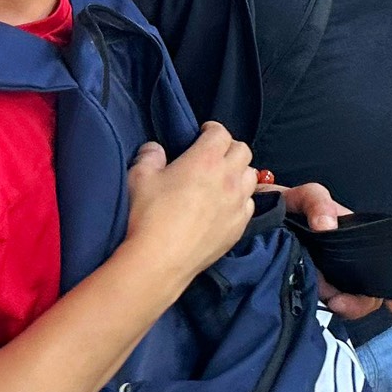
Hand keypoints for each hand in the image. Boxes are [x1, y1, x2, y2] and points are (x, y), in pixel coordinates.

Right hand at [122, 124, 255, 289]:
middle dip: (229, 148)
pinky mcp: (239, 225)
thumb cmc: (149, 217)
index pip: (221, 132)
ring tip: (223, 179)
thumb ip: (150, 156)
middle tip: (214, 155)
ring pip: (251, 176)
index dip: (212, 130)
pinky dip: (241, 200)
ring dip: (239, 172)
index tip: (203, 134)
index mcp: (206, 159)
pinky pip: (250, 204)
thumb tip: (155, 150)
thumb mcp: (139, 178)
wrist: (160, 260)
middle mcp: (228, 177)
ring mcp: (237, 202)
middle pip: (242, 150)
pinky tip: (226, 206)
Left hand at [281, 183, 391, 321]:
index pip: (379, 266)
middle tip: (338, 301)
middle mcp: (342, 263)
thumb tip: (328, 227)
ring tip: (323, 296)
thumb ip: (318, 202)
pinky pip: (319, 307)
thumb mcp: (305, 196)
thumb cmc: (284, 204)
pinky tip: (310, 301)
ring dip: (340, 305)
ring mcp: (324, 279)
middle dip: (360, 302)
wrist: (252, 218)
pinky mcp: (303, 290)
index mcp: (351, 241)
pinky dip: (319, 308)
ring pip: (344, 302)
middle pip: (367, 292)